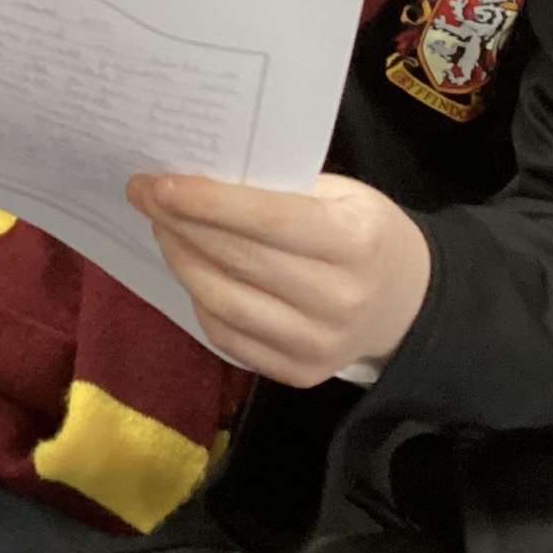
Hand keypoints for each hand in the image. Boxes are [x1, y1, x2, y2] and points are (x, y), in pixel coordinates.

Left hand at [126, 172, 429, 388]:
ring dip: (181, 260)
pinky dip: (199, 300)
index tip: (159, 183)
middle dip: (180, 223)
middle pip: (238, 260)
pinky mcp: (299, 374)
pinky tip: (190, 268)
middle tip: (144, 194)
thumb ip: (280, 190)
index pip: (268, 219)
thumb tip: (200, 178)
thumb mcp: (341, 195)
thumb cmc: (364, 232)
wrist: (408, 303)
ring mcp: (318, 345)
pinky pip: (228, 338)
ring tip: (161, 227)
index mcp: (355, 242)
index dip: (207, 201)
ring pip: (224, 302)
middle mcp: (339, 299)